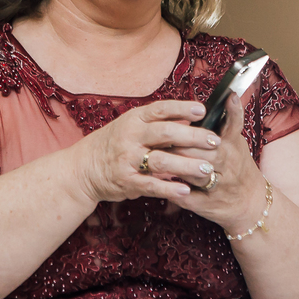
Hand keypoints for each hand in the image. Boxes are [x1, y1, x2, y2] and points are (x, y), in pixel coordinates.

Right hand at [70, 100, 221, 204]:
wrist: (83, 168)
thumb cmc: (113, 144)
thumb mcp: (130, 125)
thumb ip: (156, 123)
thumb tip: (190, 119)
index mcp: (134, 119)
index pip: (161, 109)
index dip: (182, 108)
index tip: (202, 110)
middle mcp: (131, 136)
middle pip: (166, 133)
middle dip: (193, 137)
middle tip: (214, 141)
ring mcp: (128, 159)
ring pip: (162, 160)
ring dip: (187, 165)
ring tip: (207, 169)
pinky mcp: (127, 181)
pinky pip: (151, 185)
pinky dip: (169, 188)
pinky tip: (186, 190)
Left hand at [162, 93, 263, 235]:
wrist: (252, 204)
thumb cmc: (240, 167)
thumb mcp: (239, 141)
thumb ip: (233, 120)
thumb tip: (230, 95)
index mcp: (232, 149)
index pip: (210, 136)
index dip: (192, 131)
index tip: (179, 125)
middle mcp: (227, 168)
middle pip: (200, 154)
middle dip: (179, 148)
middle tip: (159, 140)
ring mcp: (218, 189)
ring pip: (194, 177)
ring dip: (175, 168)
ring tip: (157, 158)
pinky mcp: (207, 206)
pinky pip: (187, 199)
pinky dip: (174, 192)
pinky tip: (163, 185)